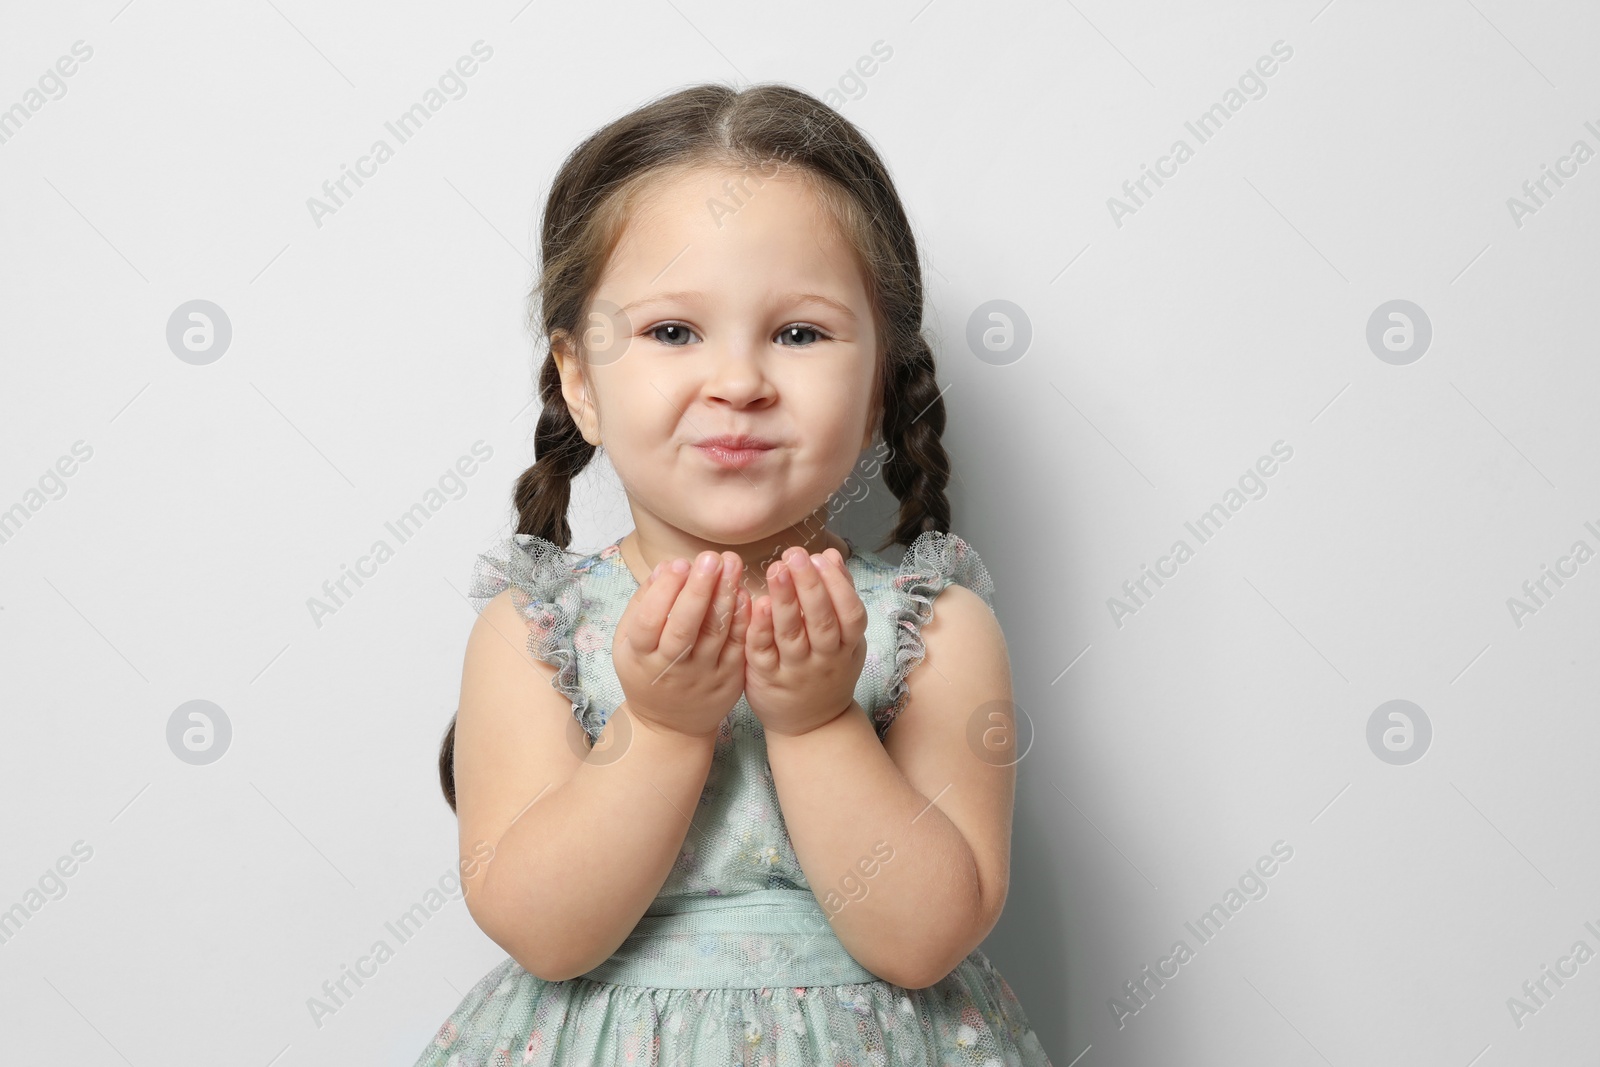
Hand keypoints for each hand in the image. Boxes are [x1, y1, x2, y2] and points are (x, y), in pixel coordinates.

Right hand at [613, 551, 750, 740]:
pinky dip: (742, 620)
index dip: (663, 593)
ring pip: (715, 635)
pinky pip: (737, 647)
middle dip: (699, 591)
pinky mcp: (729, 679)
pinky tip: (744, 593)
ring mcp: (703, 676)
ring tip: (732, 563)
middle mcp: (671, 668)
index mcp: (640, 657)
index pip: (649, 623)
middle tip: (711, 558)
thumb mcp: (629, 642)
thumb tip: (665, 567)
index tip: (678, 563)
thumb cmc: (647, 670)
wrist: (670, 725)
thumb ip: (644, 604)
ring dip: (725, 596)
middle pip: (684, 629)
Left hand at [744, 547, 867, 737]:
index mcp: (847, 646)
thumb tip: (830, 555)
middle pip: (822, 622)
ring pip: (791, 635)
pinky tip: (756, 604)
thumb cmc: (826, 670)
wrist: (811, 726)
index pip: (850, 613)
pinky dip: (760, 628)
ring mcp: (795, 671)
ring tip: (776, 569)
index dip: (838, 585)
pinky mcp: (766, 679)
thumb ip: (837, 595)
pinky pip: (763, 652)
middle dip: (810, 586)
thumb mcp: (845, 638)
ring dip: (785, 601)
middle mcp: (824, 659)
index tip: (821, 558)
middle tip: (795, 555)